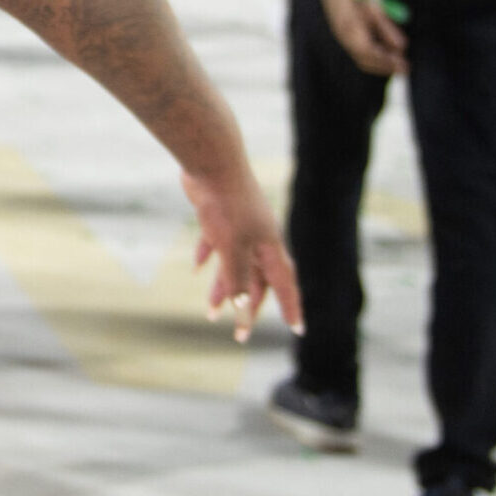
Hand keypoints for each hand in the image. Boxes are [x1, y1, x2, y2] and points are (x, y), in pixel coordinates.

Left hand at [181, 164, 300, 342]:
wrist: (211, 162)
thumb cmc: (226, 206)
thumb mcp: (232, 249)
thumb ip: (238, 280)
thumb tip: (242, 311)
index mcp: (270, 247)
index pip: (286, 285)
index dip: (292, 308)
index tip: (299, 330)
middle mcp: (259, 239)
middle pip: (258, 281)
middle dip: (248, 307)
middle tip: (239, 333)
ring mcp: (240, 226)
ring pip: (235, 265)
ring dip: (224, 288)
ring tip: (211, 311)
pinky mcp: (220, 215)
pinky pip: (217, 244)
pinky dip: (208, 256)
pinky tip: (197, 267)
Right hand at [317, 0, 406, 77]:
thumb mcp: (375, 7)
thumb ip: (387, 28)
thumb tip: (402, 48)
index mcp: (351, 30)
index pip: (371, 55)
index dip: (388, 63)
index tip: (404, 66)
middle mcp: (344, 37)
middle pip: (365, 61)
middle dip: (385, 67)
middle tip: (404, 68)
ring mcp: (341, 36)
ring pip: (362, 57)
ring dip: (380, 61)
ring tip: (397, 59)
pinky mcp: (342, 32)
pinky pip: (358, 49)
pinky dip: (373, 53)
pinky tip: (385, 49)